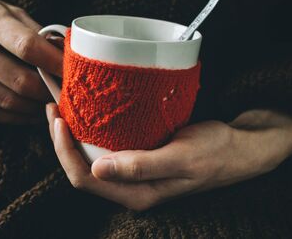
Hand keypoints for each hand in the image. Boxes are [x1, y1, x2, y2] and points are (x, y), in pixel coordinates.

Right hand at [0, 0, 62, 123]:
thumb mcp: (7, 10)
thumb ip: (37, 33)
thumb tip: (67, 55)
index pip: (28, 48)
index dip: (55, 65)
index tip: (74, 73)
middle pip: (21, 81)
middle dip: (49, 92)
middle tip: (66, 94)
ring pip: (9, 102)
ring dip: (36, 108)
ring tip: (51, 104)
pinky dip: (16, 117)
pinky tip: (31, 113)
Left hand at [46, 104, 291, 210]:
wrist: (240, 148)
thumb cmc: (216, 153)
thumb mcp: (182, 159)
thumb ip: (141, 167)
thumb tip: (97, 171)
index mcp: (135, 194)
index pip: (84, 178)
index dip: (64, 150)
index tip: (59, 118)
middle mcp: (128, 185)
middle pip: (80, 164)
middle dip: (60, 135)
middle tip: (52, 100)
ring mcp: (131, 171)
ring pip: (88, 152)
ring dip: (72, 126)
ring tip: (61, 98)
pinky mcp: (136, 155)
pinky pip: (103, 142)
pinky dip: (90, 123)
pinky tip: (86, 105)